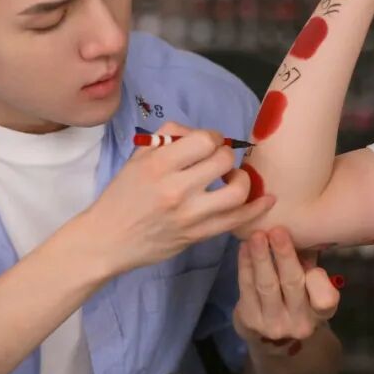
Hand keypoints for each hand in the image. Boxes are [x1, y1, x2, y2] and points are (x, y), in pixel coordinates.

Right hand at [84, 122, 274, 273]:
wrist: (107, 239)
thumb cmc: (121, 196)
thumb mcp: (136, 159)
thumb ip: (167, 139)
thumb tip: (198, 134)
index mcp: (158, 164)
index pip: (204, 140)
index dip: (213, 138)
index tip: (208, 144)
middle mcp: (176, 188)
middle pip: (223, 161)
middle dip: (226, 156)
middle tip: (218, 161)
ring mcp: (190, 215)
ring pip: (236, 191)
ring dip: (242, 179)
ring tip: (233, 178)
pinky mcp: (198, 235)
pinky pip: (236, 221)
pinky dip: (256, 209)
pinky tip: (266, 199)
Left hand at [233, 228, 339, 357]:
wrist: (270, 339)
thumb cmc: (294, 299)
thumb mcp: (308, 286)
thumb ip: (307, 262)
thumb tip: (301, 227)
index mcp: (321, 313)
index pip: (326, 300)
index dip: (319, 281)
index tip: (309, 254)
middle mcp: (300, 322)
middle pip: (292, 285)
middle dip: (284, 256)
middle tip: (277, 231)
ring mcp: (273, 324)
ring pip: (266, 285)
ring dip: (260, 257)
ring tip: (257, 235)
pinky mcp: (250, 321)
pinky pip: (247, 287)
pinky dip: (245, 265)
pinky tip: (244, 247)